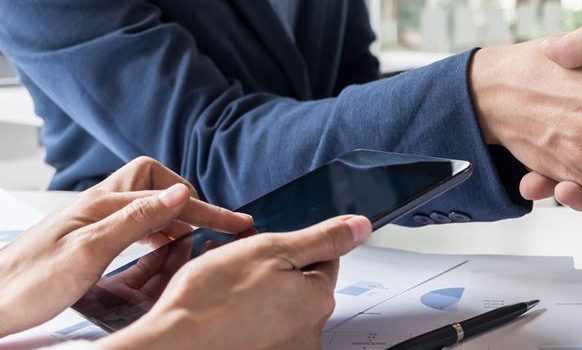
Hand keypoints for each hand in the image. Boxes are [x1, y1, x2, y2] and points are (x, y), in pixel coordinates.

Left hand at [0, 157, 252, 335]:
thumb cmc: (28, 284)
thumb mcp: (89, 253)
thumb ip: (137, 219)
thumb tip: (180, 192)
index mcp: (101, 204)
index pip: (167, 196)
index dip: (206, 211)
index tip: (238, 224)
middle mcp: (97, 205)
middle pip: (155, 182)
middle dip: (188, 200)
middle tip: (214, 226)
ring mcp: (92, 220)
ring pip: (145, 203)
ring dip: (173, 216)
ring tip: (195, 239)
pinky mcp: (87, 238)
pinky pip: (133, 223)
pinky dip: (155, 231)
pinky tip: (159, 248)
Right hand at [97, 215, 371, 349]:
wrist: (172, 343)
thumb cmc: (210, 300)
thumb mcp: (271, 250)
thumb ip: (322, 237)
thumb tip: (361, 227)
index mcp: (318, 299)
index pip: (324, 258)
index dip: (293, 246)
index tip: (267, 248)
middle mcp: (310, 331)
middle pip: (301, 285)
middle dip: (275, 269)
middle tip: (239, 267)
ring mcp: (288, 348)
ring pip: (279, 306)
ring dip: (259, 293)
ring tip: (225, 290)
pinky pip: (262, 329)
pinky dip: (247, 318)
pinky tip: (224, 312)